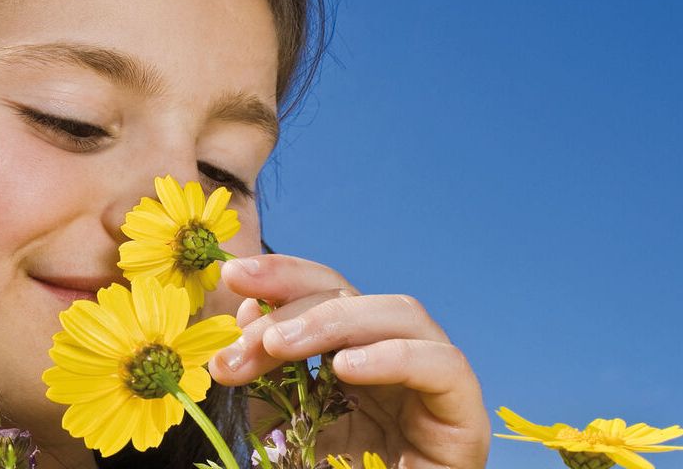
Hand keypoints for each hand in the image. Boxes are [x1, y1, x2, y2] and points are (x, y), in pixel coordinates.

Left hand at [208, 254, 489, 468]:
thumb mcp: (282, 418)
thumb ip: (266, 367)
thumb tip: (249, 308)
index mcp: (354, 351)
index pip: (323, 291)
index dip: (281, 277)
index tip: (233, 277)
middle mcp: (396, 355)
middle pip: (355, 295)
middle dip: (293, 305)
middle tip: (248, 336)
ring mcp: (434, 381)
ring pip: (401, 314)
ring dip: (333, 320)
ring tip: (279, 346)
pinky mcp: (464, 417)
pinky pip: (443, 366)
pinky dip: (393, 357)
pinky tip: (345, 370)